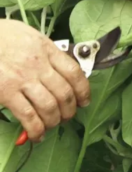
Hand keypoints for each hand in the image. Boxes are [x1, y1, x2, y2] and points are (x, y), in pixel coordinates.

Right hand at [0, 19, 89, 141]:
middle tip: (67, 116)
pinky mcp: (6, 91)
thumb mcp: (31, 36)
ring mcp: (22, 78)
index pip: (74, 73)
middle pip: (64, 93)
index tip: (84, 101)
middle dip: (70, 111)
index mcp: (46, 49)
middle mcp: (38, 64)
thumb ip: (49, 53)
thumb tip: (65, 73)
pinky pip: (28, 115)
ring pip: (50, 107)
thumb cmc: (3, 36)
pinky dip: (36, 129)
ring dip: (54, 121)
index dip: (84, 91)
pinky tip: (37, 135)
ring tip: (52, 124)